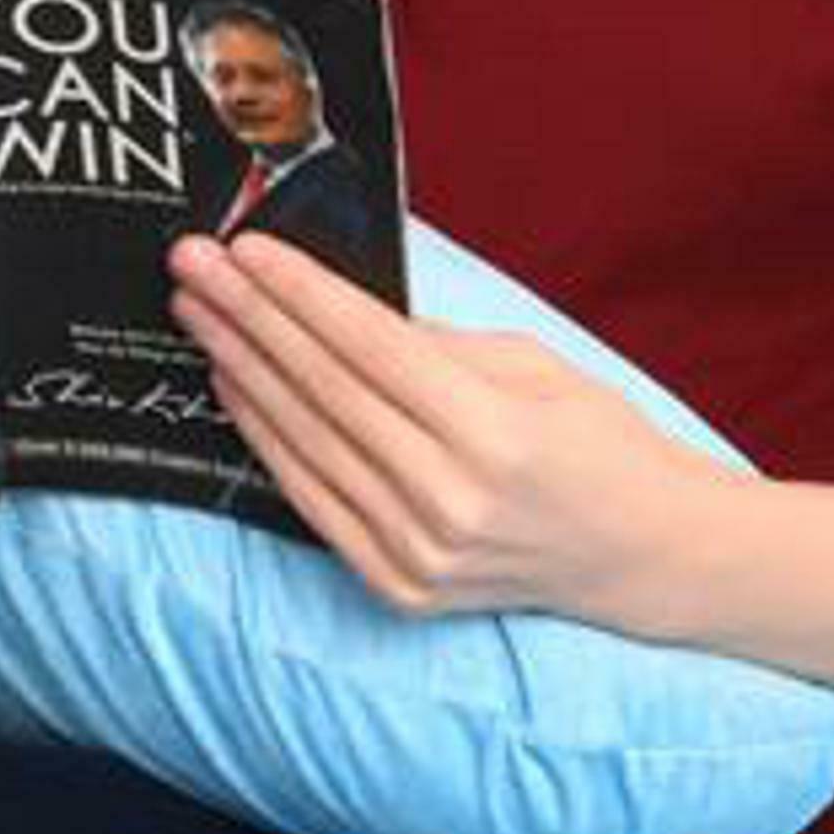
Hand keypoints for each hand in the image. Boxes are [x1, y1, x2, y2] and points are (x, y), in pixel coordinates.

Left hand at [165, 230, 721, 627]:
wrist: (641, 554)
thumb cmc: (595, 443)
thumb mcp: (533, 368)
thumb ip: (433, 343)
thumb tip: (332, 304)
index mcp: (496, 435)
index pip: (369, 349)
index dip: (299, 294)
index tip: (244, 246)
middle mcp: (450, 501)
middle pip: (323, 392)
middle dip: (249, 319)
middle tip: (192, 267)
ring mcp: (419, 554)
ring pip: (306, 445)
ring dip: (242, 373)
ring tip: (198, 316)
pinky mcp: (398, 587)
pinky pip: (312, 500)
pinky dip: (266, 440)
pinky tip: (233, 387)